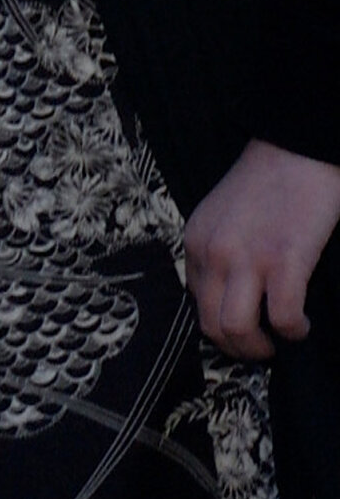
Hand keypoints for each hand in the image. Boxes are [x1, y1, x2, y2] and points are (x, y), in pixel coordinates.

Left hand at [185, 139, 339, 359]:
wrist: (297, 148)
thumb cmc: (269, 183)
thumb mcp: (224, 218)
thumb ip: (220, 252)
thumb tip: (232, 294)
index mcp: (195, 242)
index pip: (195, 302)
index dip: (220, 324)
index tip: (243, 330)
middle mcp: (211, 253)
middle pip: (209, 324)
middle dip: (237, 349)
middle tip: (261, 350)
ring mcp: (246, 258)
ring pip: (236, 329)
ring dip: (259, 348)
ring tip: (279, 343)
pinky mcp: (284, 260)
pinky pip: (281, 316)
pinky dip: (293, 330)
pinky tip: (302, 326)